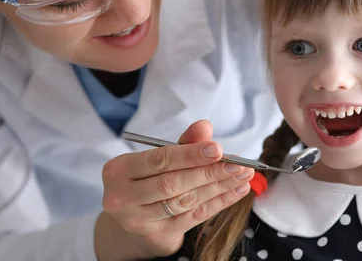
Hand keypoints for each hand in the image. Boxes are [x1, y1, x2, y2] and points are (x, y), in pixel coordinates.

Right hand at [96, 120, 253, 259]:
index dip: (190, 155)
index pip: (159, 160)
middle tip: (237, 164)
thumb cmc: (147, 178)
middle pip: (172, 184)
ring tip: (242, 175)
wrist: (134, 216)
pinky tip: (237, 190)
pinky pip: (194, 217)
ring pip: (184, 201)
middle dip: (208, 173)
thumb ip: (183, 142)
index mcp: (118, 170)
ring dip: (218, 187)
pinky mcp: (156, 235)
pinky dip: (219, 202)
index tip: (218, 149)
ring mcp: (137, 220)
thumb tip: (204, 127)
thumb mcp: (159, 158)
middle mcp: (122, 197)